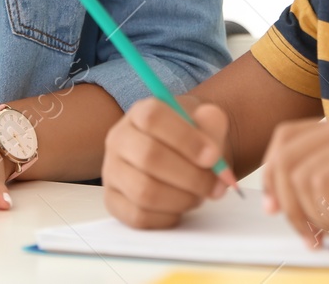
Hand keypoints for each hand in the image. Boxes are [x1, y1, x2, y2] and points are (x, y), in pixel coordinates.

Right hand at [102, 95, 235, 228]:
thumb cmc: (193, 139)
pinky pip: (139, 217)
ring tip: (199, 195)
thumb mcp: (206, 123)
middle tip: (216, 185)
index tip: (213, 156)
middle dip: (191, 176)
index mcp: (140, 113)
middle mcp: (119, 139)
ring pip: (144, 191)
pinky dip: (168, 217)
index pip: (153, 118)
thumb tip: (211, 149)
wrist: (183, 157)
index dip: (186, 138)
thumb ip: (213, 125)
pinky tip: (180, 206)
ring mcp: (112, 171)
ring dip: (182, 199)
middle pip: (149, 157)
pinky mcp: (113, 201)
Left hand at [261, 109, 328, 255]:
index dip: (273, 177)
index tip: (275, 211)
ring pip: (301, 172)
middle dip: (289, 202)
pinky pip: (323, 183)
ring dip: (317, 217)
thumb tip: (284, 200)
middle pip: (286, 152)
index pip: (288, 140)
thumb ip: (328, 192)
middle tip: (312, 237)